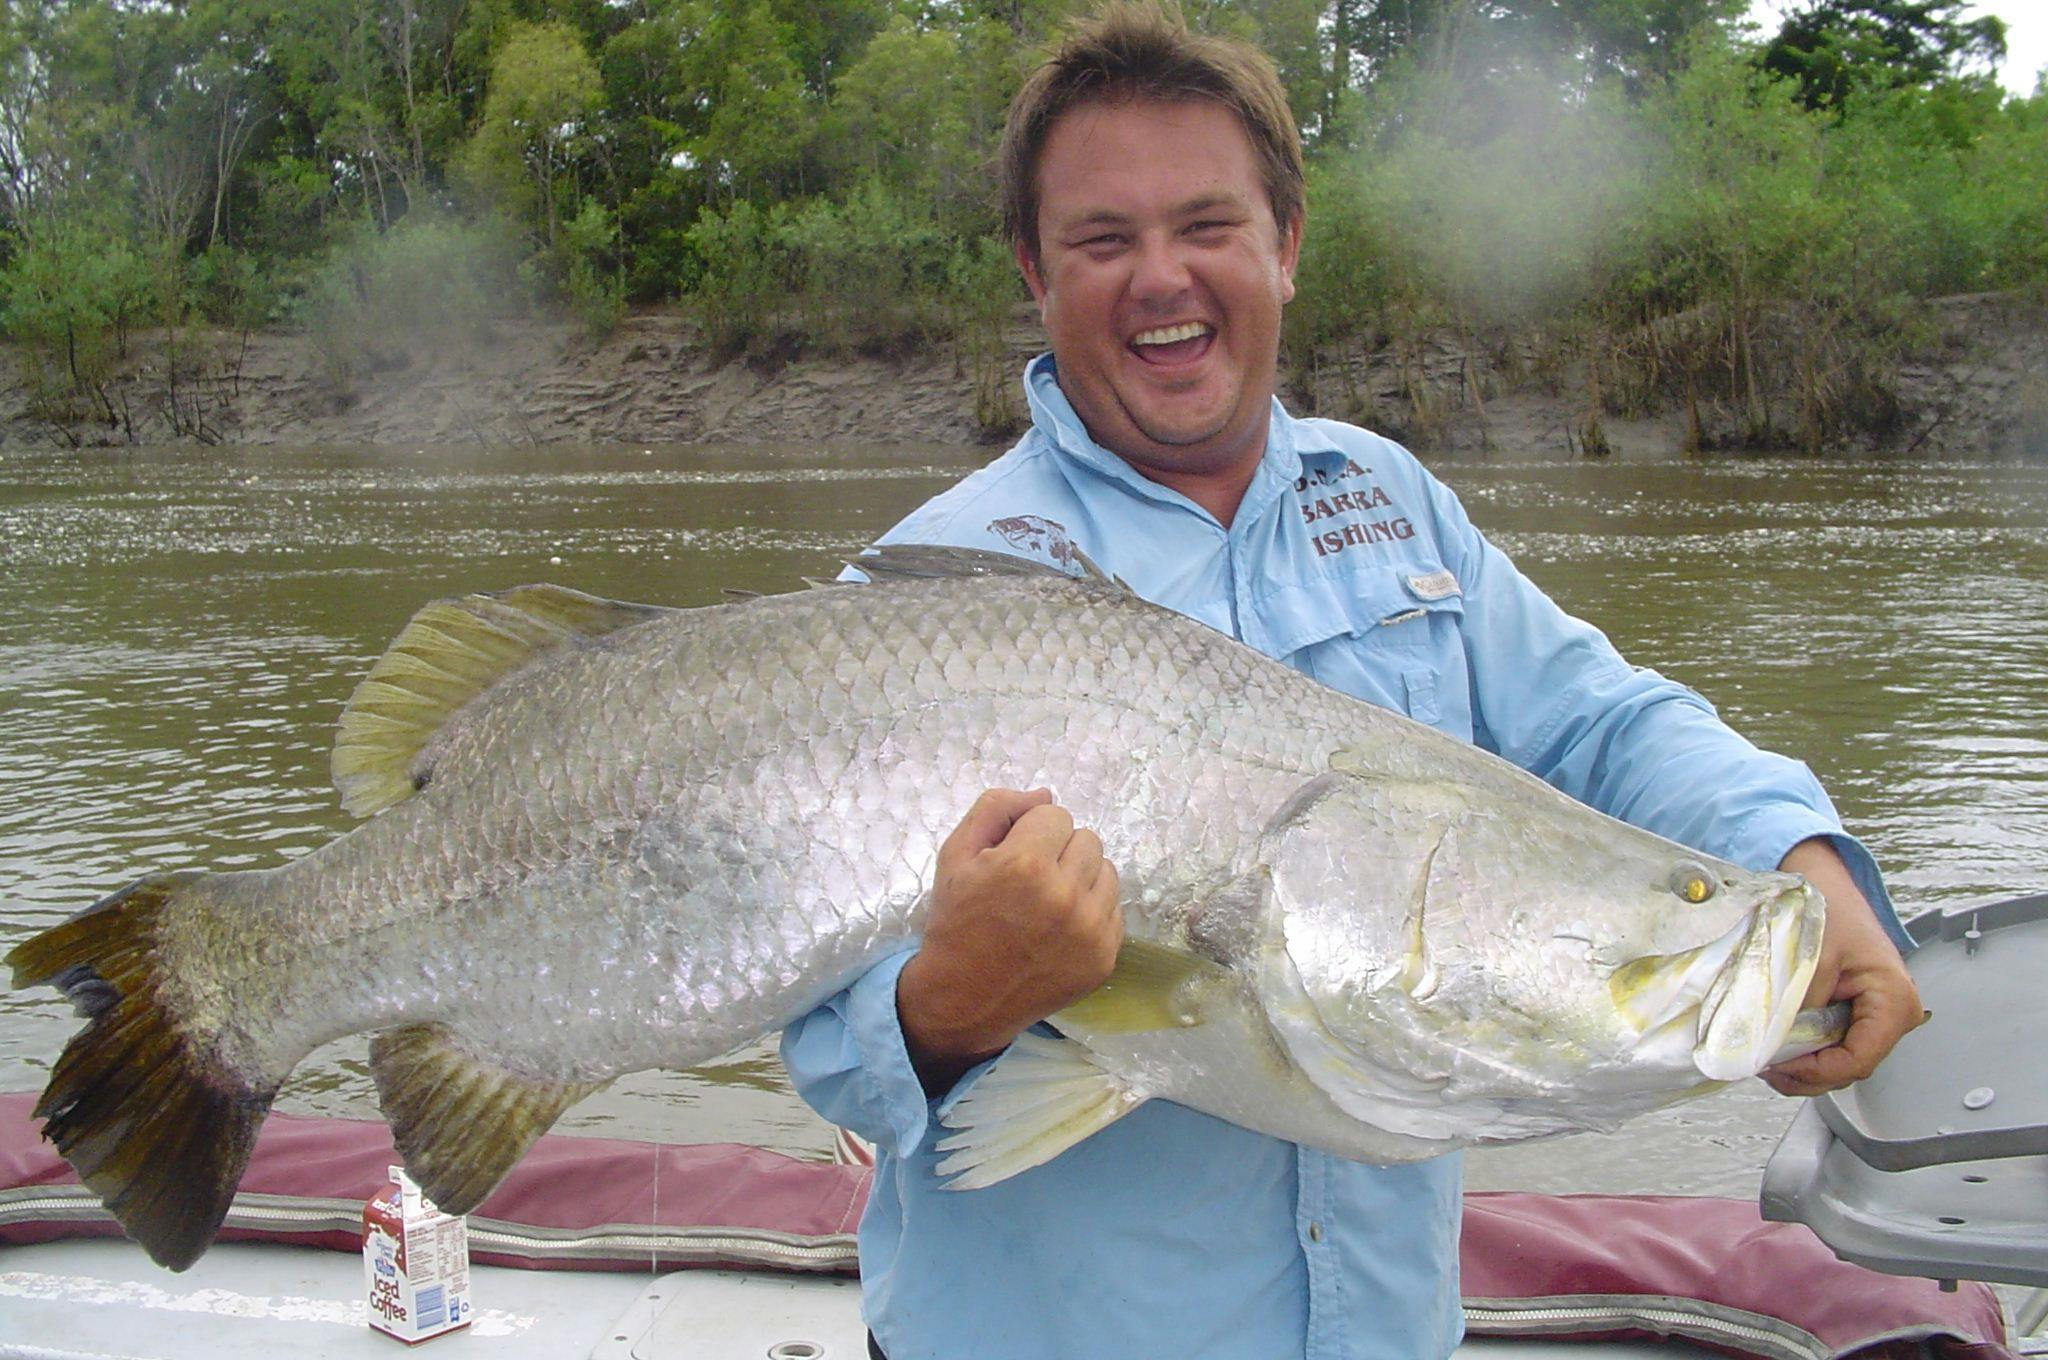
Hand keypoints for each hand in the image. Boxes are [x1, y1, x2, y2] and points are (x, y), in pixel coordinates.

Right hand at [898, 788, 1121, 1092]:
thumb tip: (1045, 794)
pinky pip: (1113, 908)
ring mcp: (1090, 929)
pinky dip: (1090, 911)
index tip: (1013, 857)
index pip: (1055, 814)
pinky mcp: (1104, 956)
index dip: (1031, 832)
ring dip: (1080, 878)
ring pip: (1106, 870)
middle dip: (1059, 851)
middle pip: (1087, 839)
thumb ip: (996, 809)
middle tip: (1030, 880)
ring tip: (1048, 903)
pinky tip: (1060, 929)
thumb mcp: (956, 855)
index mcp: (1025, 864)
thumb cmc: (957, 922)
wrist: (964, 998)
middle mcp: (1064, 895)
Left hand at [1763, 838, 1924, 1096]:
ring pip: (1840, 1062)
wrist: (1827, 887)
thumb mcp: (1811, 957)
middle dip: (1804, 1072)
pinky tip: (1778, 1044)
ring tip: (1764, 1055)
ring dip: (1802, 1065)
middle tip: (1760, 1064)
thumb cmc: (1828, 911)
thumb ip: (1799, 1005)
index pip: (1857, 1060)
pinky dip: (1806, 1051)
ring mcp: (1879, 1020)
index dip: (1814, 1072)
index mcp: (1894, 1002)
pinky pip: (1834, 1046)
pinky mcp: (1861, 1017)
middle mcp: (1896, 1017)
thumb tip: (1774, 1047)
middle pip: (1849, 1068)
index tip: (1773, 1066)